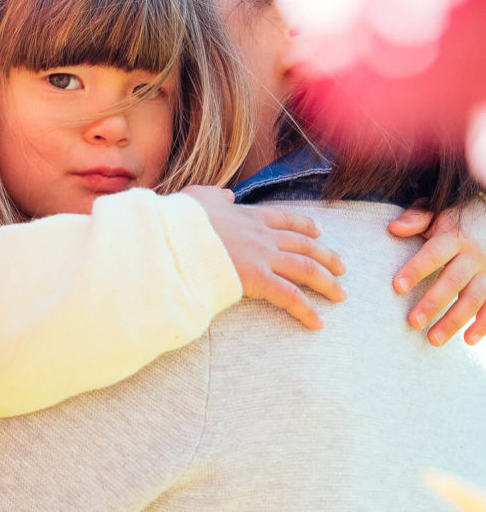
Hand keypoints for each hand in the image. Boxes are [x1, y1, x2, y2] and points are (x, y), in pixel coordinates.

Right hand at [183, 186, 347, 329]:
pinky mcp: (258, 279)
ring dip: (327, 283)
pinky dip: (306, 310)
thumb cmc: (182, 219)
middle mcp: (263, 236)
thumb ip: (216, 196)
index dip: (304, 225)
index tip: (319, 231)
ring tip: (341, 294)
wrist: (177, 236)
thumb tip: (228, 196)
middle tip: (342, 266)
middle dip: (326, 256)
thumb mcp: (199, 198)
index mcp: (249, 216)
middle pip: (304, 246)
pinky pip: (290, 297)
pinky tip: (317, 323)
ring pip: (306, 269)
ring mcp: (263, 257)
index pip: (284, 219)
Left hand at [389, 201, 485, 345]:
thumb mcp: (436, 210)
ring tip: (433, 340)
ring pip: (474, 299)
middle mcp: (475, 255)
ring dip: (454, 321)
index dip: (416, 270)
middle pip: (453, 281)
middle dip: (433, 303)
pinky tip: (468, 341)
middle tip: (413, 323)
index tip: (396, 287)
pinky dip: (484, 325)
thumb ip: (416, 218)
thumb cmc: (454, 216)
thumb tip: (393, 228)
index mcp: (455, 237)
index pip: (433, 254)